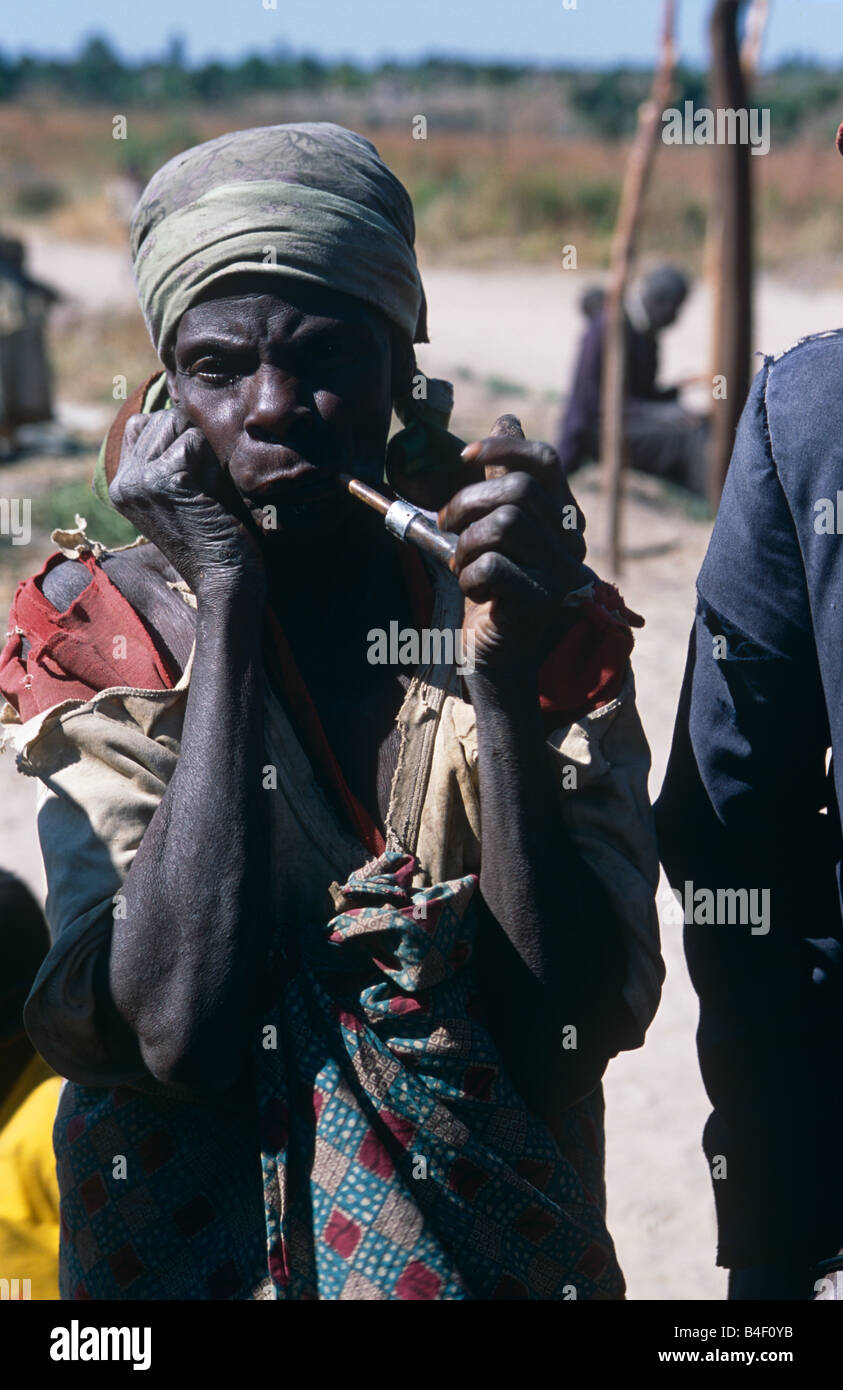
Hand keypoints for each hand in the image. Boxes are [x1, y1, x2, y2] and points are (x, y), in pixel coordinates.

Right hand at [109, 407, 264, 596]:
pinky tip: (212, 497)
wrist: (226, 581)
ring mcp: (137, 480)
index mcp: (121, 485)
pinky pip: (194, 441)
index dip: (178, 438)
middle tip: (205, 491)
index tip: (194, 480)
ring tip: (208, 493)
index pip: (141, 424)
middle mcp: (121, 482)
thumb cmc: (217, 537)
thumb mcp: (185, 491)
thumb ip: (174, 455)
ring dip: (204, 453)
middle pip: (162, 418)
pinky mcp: (161, 480)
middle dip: (194, 444)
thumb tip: (184, 407)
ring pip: (177, 424)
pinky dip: (211, 464)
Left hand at [438, 418, 586, 676]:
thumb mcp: (492, 527)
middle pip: (519, 491)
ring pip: (507, 524)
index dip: (503, 447)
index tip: (463, 456)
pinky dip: (469, 576)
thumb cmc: (491, 591)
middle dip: (468, 501)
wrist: (494, 657)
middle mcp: (570, 543)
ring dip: (467, 542)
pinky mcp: (542, 601)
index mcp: (562, 518)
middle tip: (445, 523)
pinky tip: (473, 591)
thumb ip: (500, 480)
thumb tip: (508, 417)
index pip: (545, 461)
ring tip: (461, 563)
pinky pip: (494, 566)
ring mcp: (561, 573)